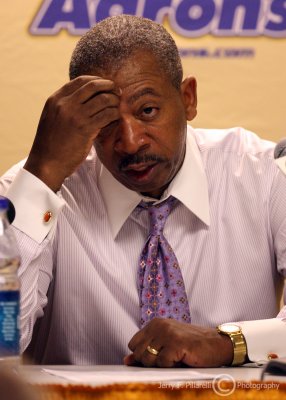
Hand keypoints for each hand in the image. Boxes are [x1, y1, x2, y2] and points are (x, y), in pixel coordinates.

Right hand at [24, 76, 120, 190]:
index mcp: (56, 99)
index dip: (97, 80)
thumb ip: (65, 107)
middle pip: (94, 86)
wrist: (47, 163)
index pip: (81, 81)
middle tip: (117, 92)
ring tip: (118, 106)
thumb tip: (85, 100)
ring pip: (103, 99)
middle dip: (109, 87)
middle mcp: (65, 104)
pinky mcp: (86, 129)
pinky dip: (115, 114)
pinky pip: (107, 115)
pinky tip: (116, 118)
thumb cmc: (51, 144)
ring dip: (115, 101)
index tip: (106, 85)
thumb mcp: (52, 118)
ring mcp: (76, 116)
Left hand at [124, 318, 233, 366]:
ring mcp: (167, 333)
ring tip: (176, 358)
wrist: (218, 344)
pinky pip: (162, 363)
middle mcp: (159, 325)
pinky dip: (171, 366)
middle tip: (169, 359)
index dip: (143, 356)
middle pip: (139, 353)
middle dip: (151, 362)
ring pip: (148, 359)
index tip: (159, 356)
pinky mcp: (176, 343)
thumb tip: (127, 360)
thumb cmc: (192, 347)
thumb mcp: (166, 346)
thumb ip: (146, 352)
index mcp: (155, 323)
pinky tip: (182, 358)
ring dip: (161, 365)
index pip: (133, 344)